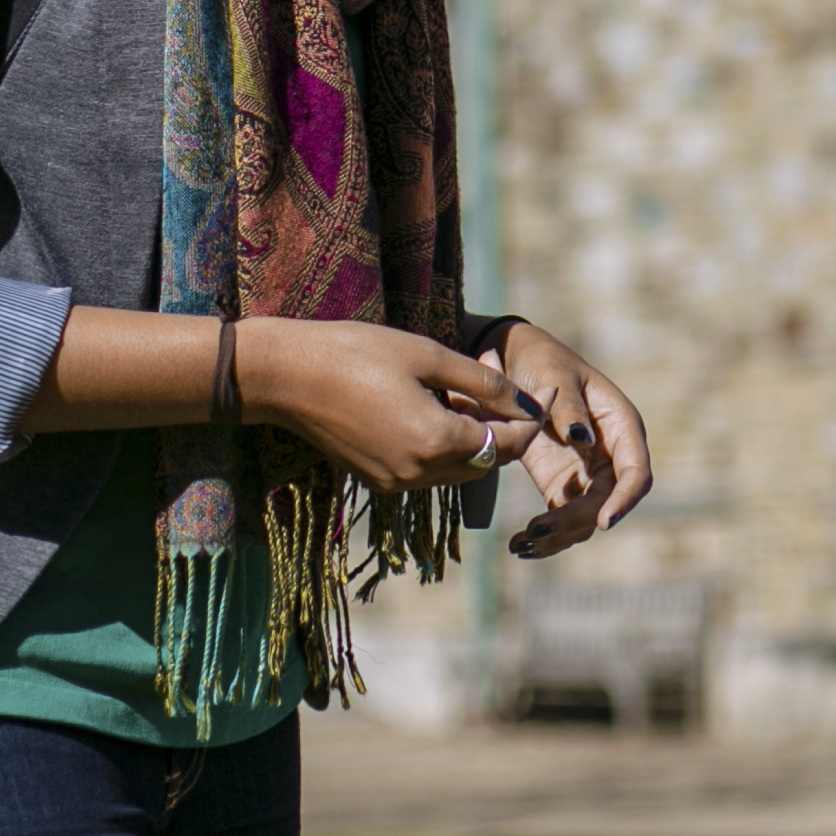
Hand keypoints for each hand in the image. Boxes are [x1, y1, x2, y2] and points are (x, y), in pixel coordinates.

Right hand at [243, 319, 545, 493]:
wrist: (286, 376)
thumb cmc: (357, 353)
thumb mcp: (429, 355)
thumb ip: (484, 382)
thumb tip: (528, 403)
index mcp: (437, 441)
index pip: (509, 442)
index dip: (535, 418)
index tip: (549, 388)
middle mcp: (419, 473)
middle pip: (488, 461)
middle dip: (508, 429)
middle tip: (512, 388)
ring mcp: (395, 483)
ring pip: (459, 469)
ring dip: (476, 438)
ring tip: (472, 392)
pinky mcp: (376, 480)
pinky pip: (428, 470)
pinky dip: (445, 447)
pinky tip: (438, 408)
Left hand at [485, 322, 655, 558]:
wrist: (512, 360)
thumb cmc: (541, 359)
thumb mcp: (555, 373)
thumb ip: (569, 406)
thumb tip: (583, 439)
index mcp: (620, 426)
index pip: (636, 472)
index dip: (625, 499)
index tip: (604, 522)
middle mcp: (609, 454)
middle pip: (607, 502)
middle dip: (578, 521)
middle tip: (539, 528)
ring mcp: (585, 473)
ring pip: (585, 519)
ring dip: (558, 536)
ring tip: (523, 541)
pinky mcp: (560, 484)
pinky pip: (560, 519)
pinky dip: (543, 536)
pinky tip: (519, 545)